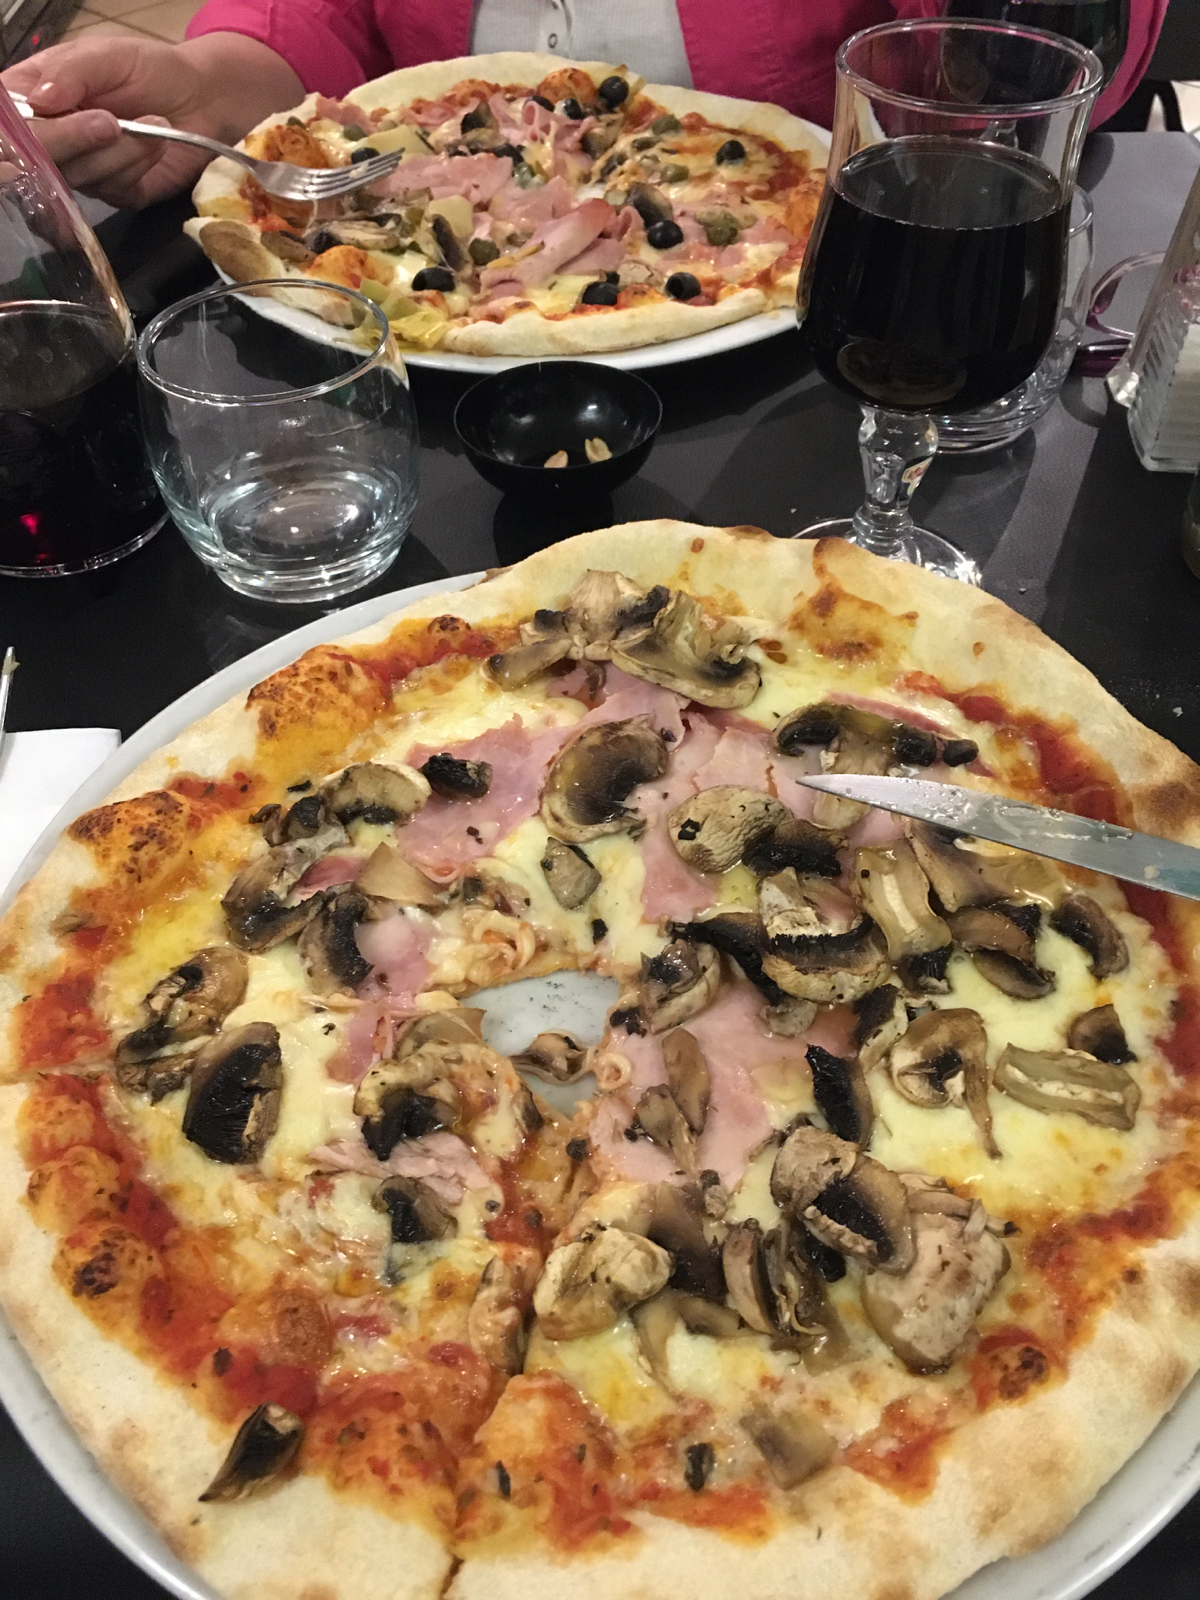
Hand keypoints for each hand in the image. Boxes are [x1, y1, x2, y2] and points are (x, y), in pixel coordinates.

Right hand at [1, 33, 303, 208]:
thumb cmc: (151, 68)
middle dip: (72, 142)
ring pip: (76, 178)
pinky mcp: (115, 193)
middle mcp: (52, 138)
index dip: (21, 133)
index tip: (43, 123)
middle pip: (33, 160)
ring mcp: (82, 169)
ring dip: (118, 152)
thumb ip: (72, 72)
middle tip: (108, 121)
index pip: (9, 126)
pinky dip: (135, 168)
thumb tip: (40, 99)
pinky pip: (112, 191)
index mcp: (34, 96)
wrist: (204, 99)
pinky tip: (154, 146)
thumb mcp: (108, 55)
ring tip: (150, 123)